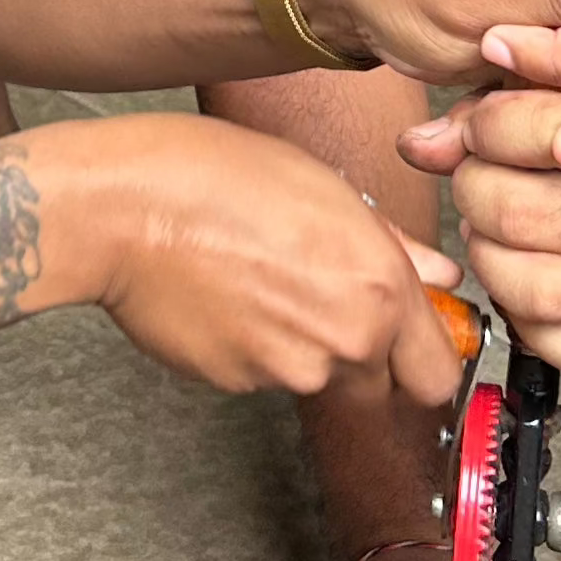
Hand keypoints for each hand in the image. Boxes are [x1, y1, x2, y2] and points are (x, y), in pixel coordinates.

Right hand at [67, 113, 468, 406]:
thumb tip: (436, 274)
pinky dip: (249, 348)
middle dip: (359, 355)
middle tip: (316, 299)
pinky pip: (260, 376)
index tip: (408, 345)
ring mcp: (286, 370)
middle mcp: (343, 339)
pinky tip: (223, 298)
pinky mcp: (235, 384)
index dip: (422, 359)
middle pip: (377, 385)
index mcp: (378, 286)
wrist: (123, 209)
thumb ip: (391, 245)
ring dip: (298, 345)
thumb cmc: (214, 175)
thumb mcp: (321, 185)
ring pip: (314, 376)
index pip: (437, 374)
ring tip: (255, 281)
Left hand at [437, 62, 560, 373]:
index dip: (487, 123)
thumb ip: (523, 90)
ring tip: (497, 222)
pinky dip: (531, 322)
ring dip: (491, 254)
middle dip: (476, 185)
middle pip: (520, 214)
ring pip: (534, 289)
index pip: (539, 134)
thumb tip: (422, 142)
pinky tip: (527, 278)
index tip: (486, 120)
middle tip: (480, 170)